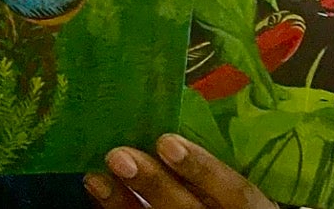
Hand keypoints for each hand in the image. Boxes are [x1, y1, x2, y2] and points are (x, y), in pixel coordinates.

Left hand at [84, 134, 278, 208]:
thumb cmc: (229, 198)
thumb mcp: (238, 188)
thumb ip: (218, 169)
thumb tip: (171, 130)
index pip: (235, 192)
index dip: (203, 168)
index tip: (168, 142)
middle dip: (154, 184)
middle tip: (119, 156)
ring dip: (123, 204)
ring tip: (95, 178)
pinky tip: (98, 197)